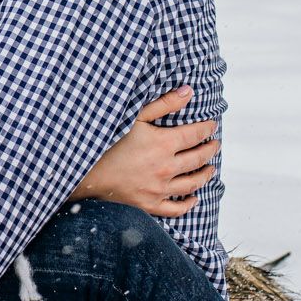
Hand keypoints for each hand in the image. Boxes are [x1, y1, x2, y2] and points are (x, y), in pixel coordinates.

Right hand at [72, 86, 218, 217]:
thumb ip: (163, 104)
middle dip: (210, 150)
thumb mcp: (135, 116)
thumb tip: (189, 91)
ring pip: (192, 184)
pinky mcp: (150, 205)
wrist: (85, 172)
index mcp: (164, 143)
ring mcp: (159, 189)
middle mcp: (167, 168)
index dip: (207, 129)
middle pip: (198, 158)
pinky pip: (176, 209)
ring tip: (210, 168)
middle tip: (215, 145)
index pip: (196, 134)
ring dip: (205, 175)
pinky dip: (188, 204)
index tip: (212, 126)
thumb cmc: (107, 140)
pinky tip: (194, 199)